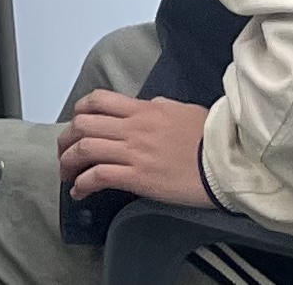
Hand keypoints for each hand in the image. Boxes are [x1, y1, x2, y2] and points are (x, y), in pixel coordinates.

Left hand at [58, 91, 214, 207]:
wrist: (228, 160)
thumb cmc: (211, 136)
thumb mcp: (182, 110)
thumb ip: (157, 107)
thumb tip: (145, 107)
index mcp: (143, 109)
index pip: (98, 101)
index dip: (79, 112)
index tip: (76, 125)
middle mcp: (133, 127)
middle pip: (83, 125)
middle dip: (67, 139)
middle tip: (65, 153)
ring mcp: (134, 152)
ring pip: (85, 149)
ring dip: (68, 162)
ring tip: (66, 174)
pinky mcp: (139, 177)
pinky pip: (99, 176)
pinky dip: (82, 183)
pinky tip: (79, 191)